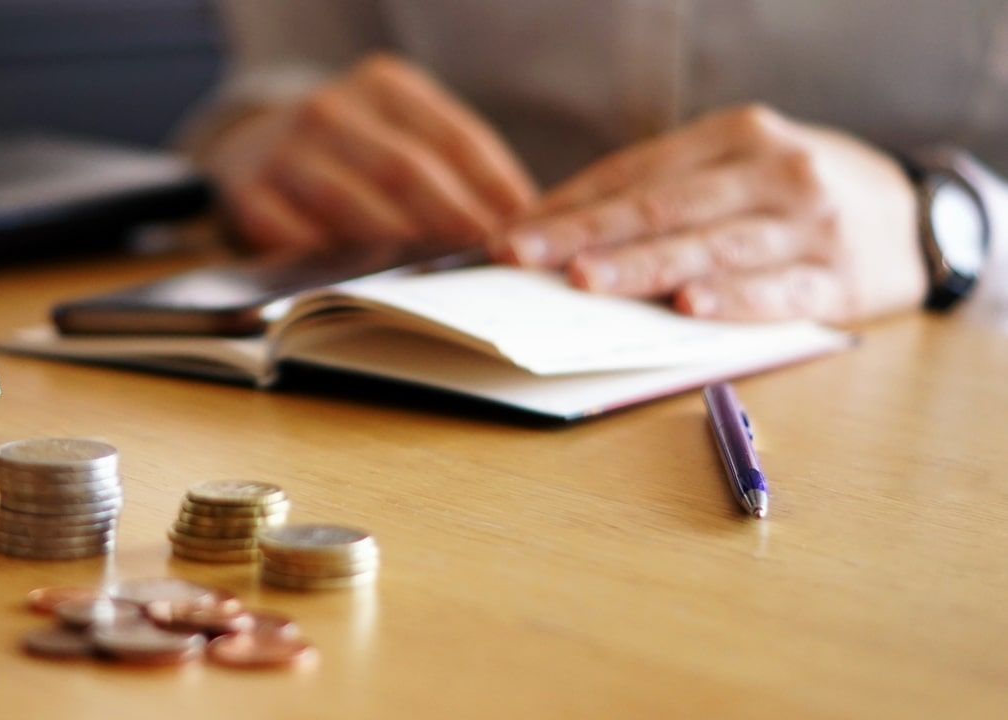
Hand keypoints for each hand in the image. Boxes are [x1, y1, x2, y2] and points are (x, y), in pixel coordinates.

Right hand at [201, 54, 536, 251]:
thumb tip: (521, 219)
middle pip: (405, 169)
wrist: (252, 146)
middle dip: (452, 218)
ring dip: (397, 244)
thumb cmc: (352, 152)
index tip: (524, 225)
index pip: (454, 136)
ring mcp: (283, 149)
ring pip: (349, 202)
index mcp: (383, 84)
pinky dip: (331, 261)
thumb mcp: (400, 132)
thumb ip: (452, 166)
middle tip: (486, 257)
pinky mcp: (248, 194)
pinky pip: (293, 235)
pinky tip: (364, 281)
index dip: (494, 184)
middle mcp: (330, 108)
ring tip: (437, 276)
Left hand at [499, 105, 926, 322]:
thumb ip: (662, 194)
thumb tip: (556, 234)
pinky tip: (689, 308)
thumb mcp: (737, 168)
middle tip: (526, 257)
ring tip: (585, 282)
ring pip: (711, 247)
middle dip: (586, 234)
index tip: (511, 233)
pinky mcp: (841, 279)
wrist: (917, 213)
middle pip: (665, 207)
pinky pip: (778, 292)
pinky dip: (732, 301)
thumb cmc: (795, 195)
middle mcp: (774, 171)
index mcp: (737, 134)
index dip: (569, 205)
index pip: (636, 173)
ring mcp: (810, 225)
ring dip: (643, 267)